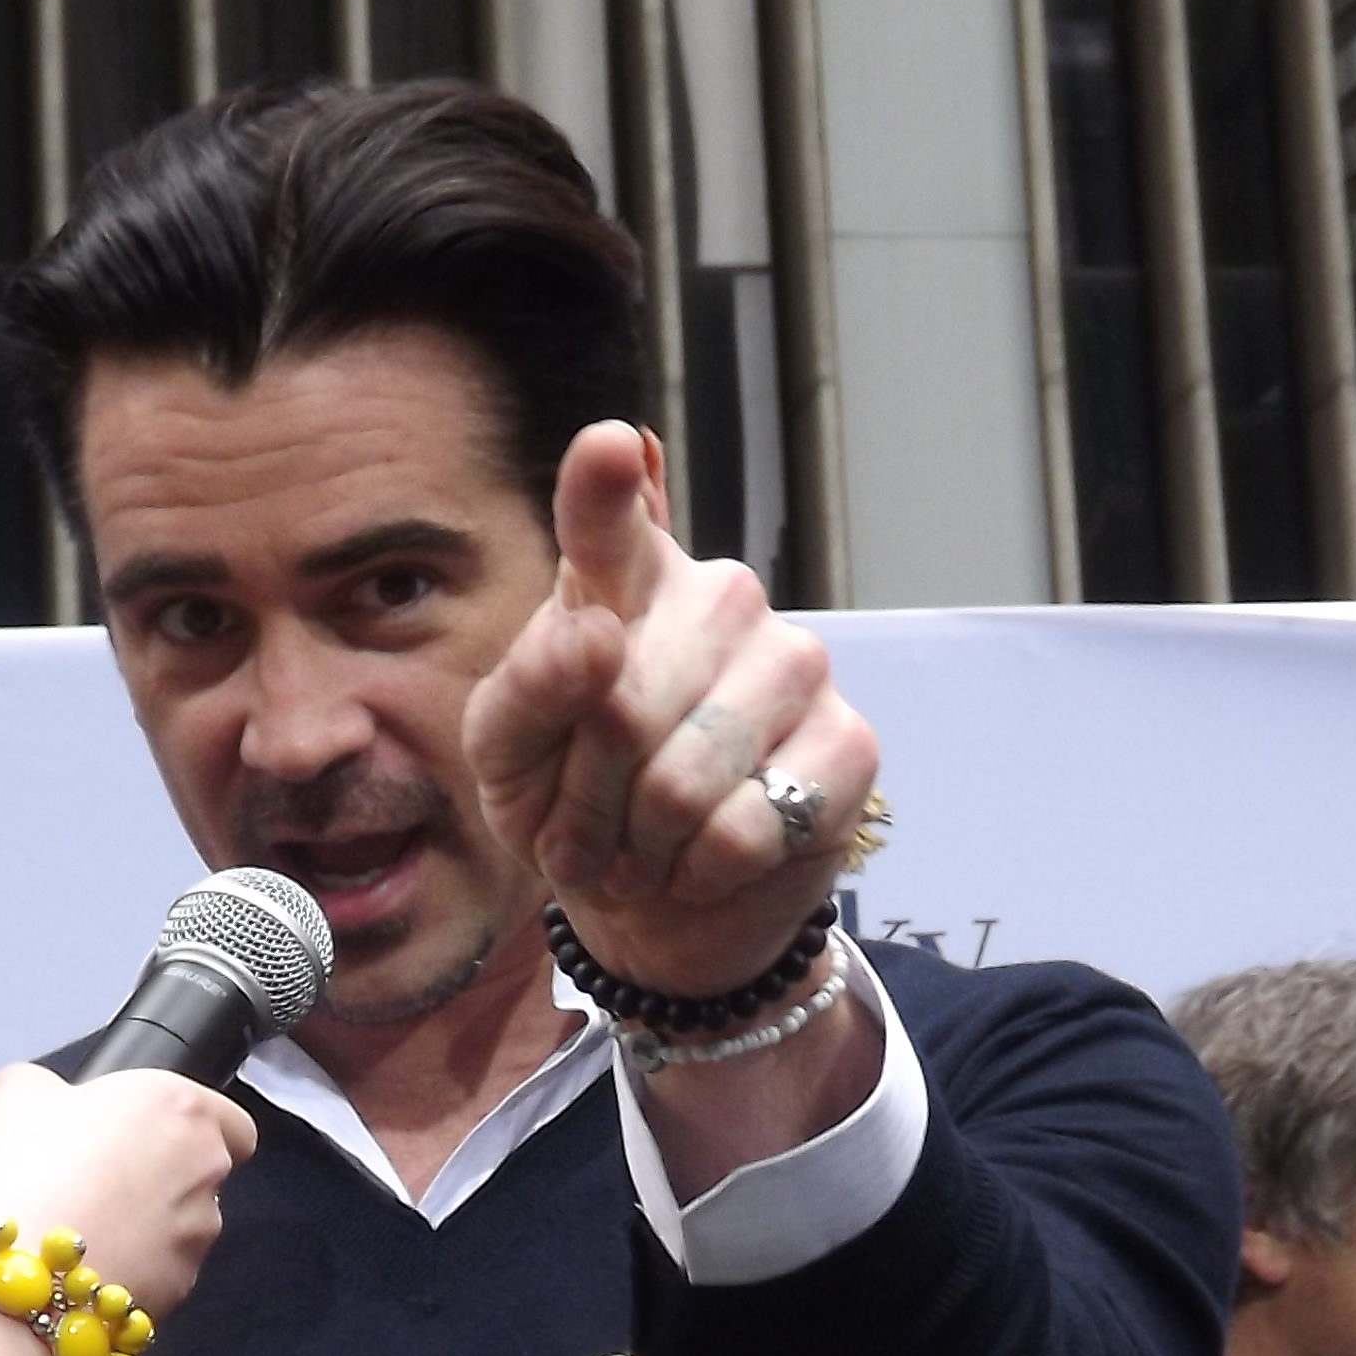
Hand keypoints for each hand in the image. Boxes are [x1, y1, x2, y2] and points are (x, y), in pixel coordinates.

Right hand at [0, 1062, 253, 1311]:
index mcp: (183, 1107)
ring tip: (89, 1224)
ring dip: (150, 1223)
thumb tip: (35, 1089)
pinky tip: (90, 1262)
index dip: (198, 1128)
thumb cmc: (34, 1167)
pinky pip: (164, 1269)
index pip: (233, 1121)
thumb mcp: (17, 1094)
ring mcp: (199, 1230)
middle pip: (204, 1171)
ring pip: (187, 1224)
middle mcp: (206, 1166)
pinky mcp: (181, 1282)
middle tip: (103, 1176)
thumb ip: (38, 1081)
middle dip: (162, 1175)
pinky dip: (137, 1266)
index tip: (156, 1133)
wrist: (32, 1264)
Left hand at [463, 420, 878, 996]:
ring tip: (641, 853)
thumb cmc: (574, 808)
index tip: (605, 448)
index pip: (610, 517)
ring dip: (640, 848)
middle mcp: (719, 598)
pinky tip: (703, 864)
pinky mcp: (847, 742)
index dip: (603, 484)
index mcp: (623, 582)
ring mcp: (794, 660)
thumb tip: (594, 633)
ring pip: (681, 780)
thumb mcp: (508, 759)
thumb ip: (526, 691)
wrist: (660, 907)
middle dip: (586, 804)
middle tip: (590, 835)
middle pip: (620, 707)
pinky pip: (744, 827)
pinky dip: (701, 873)